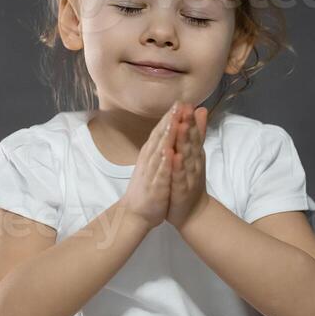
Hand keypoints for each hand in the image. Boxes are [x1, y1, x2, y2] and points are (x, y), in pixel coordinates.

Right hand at [116, 104, 177, 230]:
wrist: (134, 214)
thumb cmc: (146, 188)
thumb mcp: (155, 164)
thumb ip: (161, 146)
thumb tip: (166, 130)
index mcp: (151, 154)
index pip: (160, 132)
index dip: (170, 117)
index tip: (180, 101)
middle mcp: (150, 160)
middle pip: (160, 137)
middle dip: (169, 121)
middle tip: (179, 104)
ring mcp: (151, 173)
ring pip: (159, 152)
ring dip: (167, 137)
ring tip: (175, 122)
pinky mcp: (155, 187)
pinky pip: (160, 174)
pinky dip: (165, 163)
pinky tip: (169, 153)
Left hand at [166, 102, 209, 230]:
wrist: (193, 212)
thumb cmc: (191, 180)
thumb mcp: (195, 154)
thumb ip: (198, 133)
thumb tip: (201, 109)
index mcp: (194, 153)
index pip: (193, 132)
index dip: (190, 118)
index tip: (186, 101)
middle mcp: (194, 162)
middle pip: (192, 141)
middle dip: (189, 124)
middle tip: (186, 108)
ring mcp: (189, 175)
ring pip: (187, 156)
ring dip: (185, 141)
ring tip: (182, 126)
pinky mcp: (182, 189)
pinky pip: (180, 176)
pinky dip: (178, 166)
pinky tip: (175, 156)